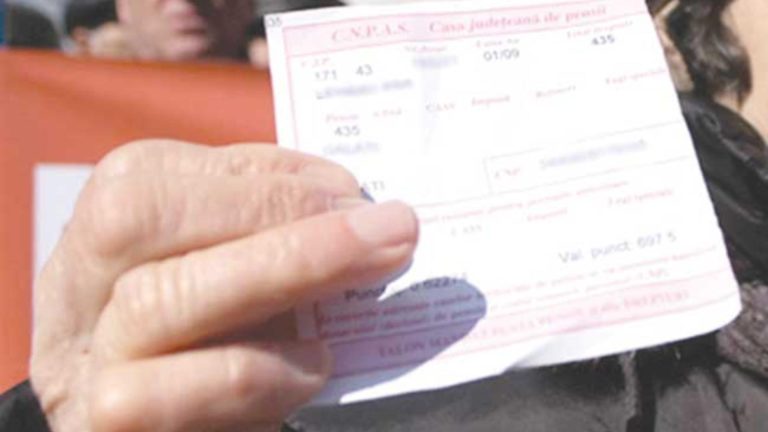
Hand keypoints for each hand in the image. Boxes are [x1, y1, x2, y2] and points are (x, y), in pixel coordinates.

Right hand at [29, 140, 417, 431]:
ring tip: (375, 272)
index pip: (169, 172)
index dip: (271, 176)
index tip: (354, 190)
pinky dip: (259, 374)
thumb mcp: (220, 262)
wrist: (150, 421)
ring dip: (282, 273)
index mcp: (105, 222)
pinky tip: (317, 368)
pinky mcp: (105, 426)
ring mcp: (83, 359)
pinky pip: (167, 397)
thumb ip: (262, 226)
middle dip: (282, 213)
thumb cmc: (205, 331)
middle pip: (147, 220)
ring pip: (157, 300)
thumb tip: (350, 203)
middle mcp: (76, 285)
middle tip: (391, 226)